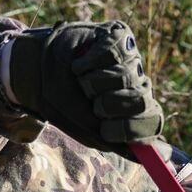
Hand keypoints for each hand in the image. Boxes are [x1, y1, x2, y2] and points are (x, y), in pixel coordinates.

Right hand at [8, 20, 164, 156]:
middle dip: (109, 106)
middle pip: (141, 100)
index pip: (152, 121)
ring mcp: (131, 60)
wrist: (39, 73)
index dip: (129, 128)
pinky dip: (88, 63)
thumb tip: (144, 155)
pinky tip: (79, 66)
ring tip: (82, 82)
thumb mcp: (86, 129)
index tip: (105, 130)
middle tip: (91, 104)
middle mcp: (138, 85)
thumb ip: (115, 142)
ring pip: (123, 76)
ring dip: (93, 84)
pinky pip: (112, 52)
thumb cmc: (65, 104)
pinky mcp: (119, 36)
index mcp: (135, 110)